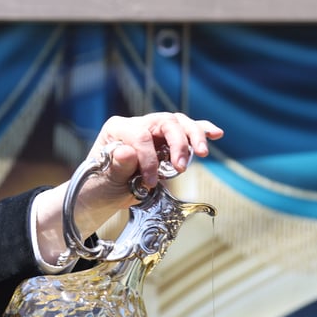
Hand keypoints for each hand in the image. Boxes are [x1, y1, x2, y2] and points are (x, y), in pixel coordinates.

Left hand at [33, 112, 223, 264]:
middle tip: (181, 168)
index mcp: (117, 129)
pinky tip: (217, 134)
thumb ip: (116, 167)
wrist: (102, 193)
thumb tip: (127, 152)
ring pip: (178, 123)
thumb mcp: (103, 183)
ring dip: (194, 136)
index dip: (148, 158)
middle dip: (177, 144)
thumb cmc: (100, 187)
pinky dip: (201, 131)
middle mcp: (136, 124)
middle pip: (165, 122)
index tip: (149, 182)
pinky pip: (185, 130)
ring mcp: (152, 130)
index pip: (140, 135)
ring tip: (203, 153)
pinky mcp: (164, 139)